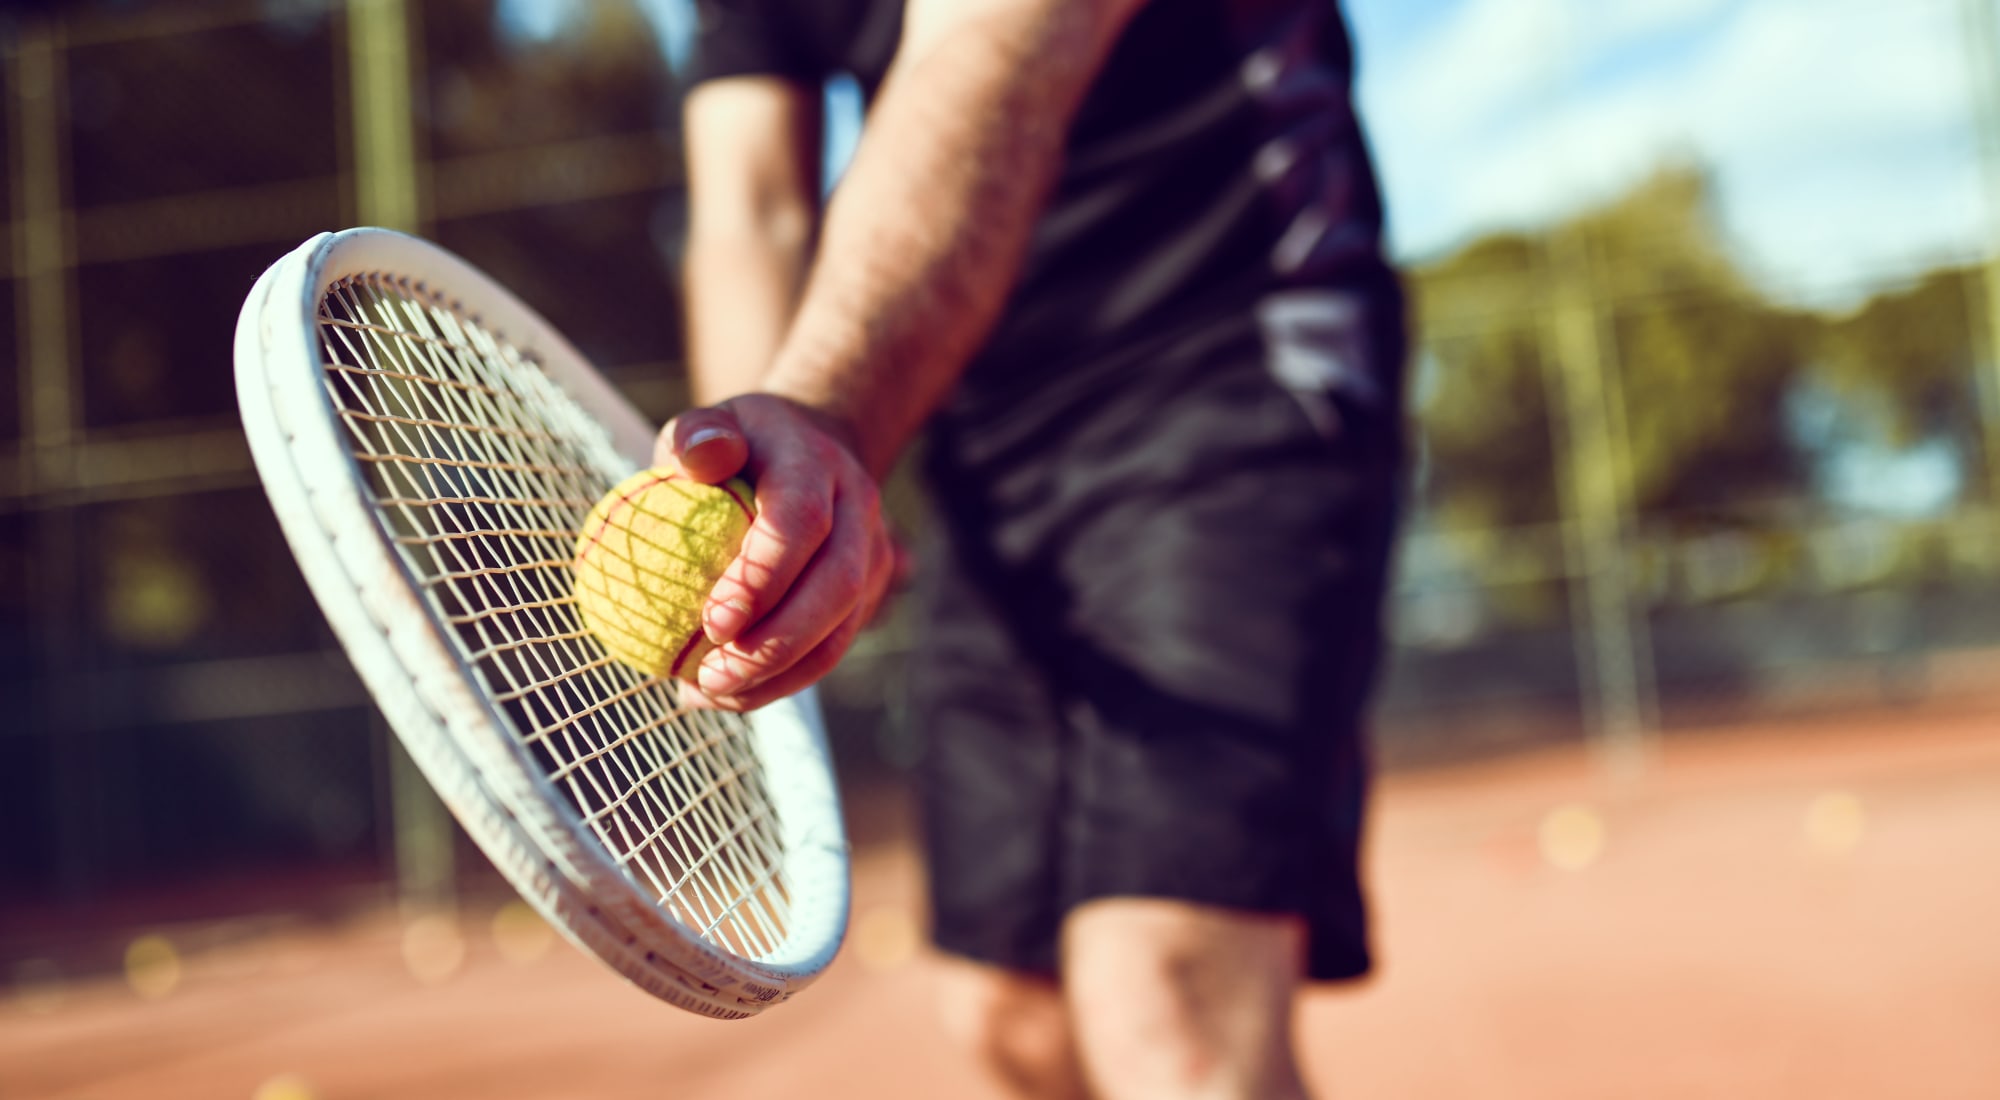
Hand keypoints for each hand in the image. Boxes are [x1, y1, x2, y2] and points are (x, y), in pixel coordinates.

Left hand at [653, 394, 897, 710]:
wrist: (812, 447)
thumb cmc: (743, 443)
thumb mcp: (711, 425)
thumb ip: (698, 437)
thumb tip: (697, 460)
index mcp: (817, 463)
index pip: (802, 523)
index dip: (763, 577)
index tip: (711, 622)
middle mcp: (858, 508)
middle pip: (837, 588)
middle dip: (776, 645)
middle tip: (709, 676)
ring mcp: (872, 554)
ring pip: (841, 631)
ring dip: (778, 676)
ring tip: (706, 693)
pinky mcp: (869, 594)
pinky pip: (831, 649)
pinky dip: (781, 680)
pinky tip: (723, 692)